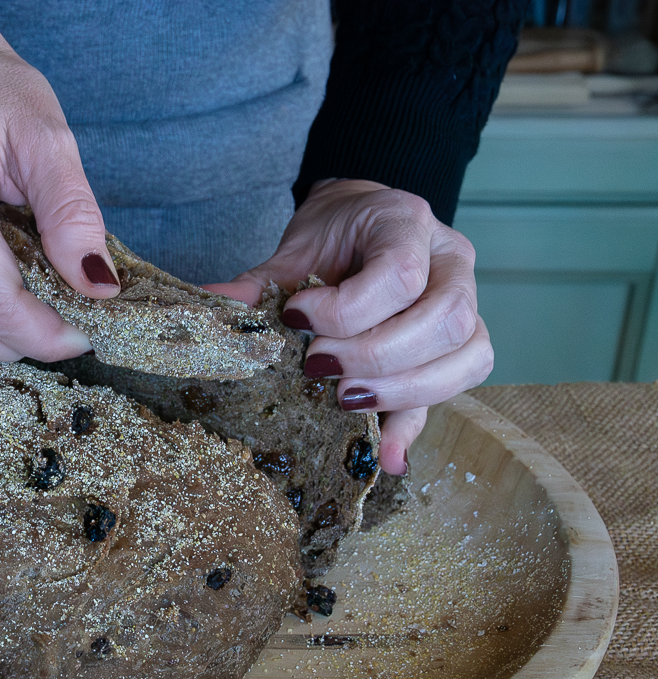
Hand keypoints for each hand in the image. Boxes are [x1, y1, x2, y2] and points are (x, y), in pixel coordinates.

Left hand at [207, 179, 493, 475]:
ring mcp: (467, 302)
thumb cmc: (334, 234)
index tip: (295, 317)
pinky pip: (456, 386)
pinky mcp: (459, 345)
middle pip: (444, 321)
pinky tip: (386, 456)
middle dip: (377, 356)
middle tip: (320, 368)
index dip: (347, 310)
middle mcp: (451, 262)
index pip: (401, 275)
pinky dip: (416, 423)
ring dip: (403, 390)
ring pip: (467, 355)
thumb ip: (263, 281)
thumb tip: (212, 305)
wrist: (363, 222)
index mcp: (408, 224)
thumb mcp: (297, 247)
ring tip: (345, 400)